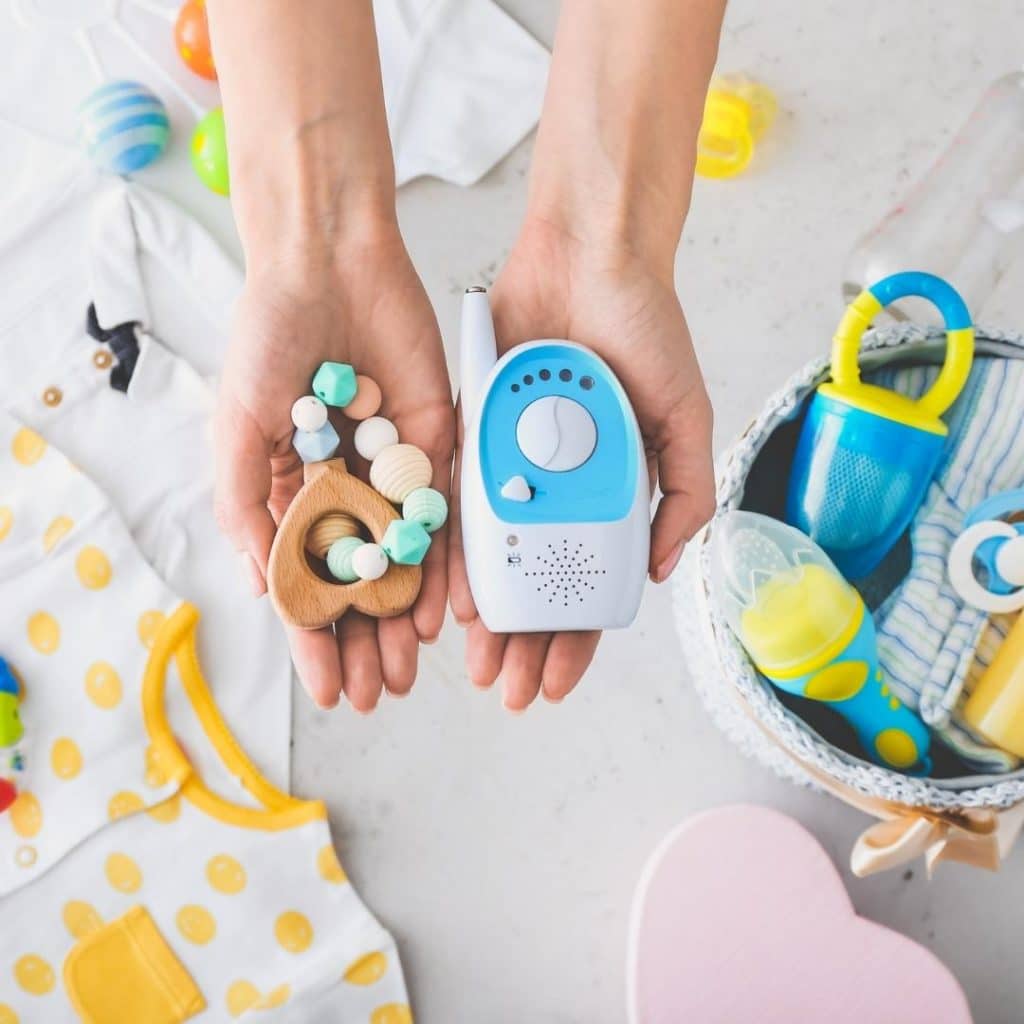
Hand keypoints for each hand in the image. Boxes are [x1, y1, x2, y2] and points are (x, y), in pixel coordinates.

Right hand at [215, 228, 453, 710]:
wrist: (329, 265)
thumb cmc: (268, 338)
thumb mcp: (238, 427)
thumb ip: (246, 504)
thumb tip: (259, 583)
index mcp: (294, 489)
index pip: (305, 582)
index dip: (314, 638)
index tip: (326, 689)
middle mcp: (346, 488)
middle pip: (357, 583)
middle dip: (363, 642)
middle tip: (375, 695)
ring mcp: (392, 470)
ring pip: (402, 561)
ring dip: (401, 618)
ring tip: (405, 670)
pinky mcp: (435, 444)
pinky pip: (443, 514)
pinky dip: (441, 564)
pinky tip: (438, 611)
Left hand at [448, 219, 714, 710]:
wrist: (588, 260)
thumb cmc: (645, 333)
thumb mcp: (685, 417)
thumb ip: (684, 492)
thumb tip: (664, 567)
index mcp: (609, 492)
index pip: (588, 584)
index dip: (575, 638)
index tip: (558, 682)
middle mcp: (558, 487)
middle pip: (537, 583)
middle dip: (525, 643)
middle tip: (508, 690)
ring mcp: (514, 465)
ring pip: (495, 558)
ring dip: (487, 615)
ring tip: (477, 662)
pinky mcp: (473, 436)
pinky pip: (458, 504)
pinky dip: (455, 554)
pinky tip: (449, 599)